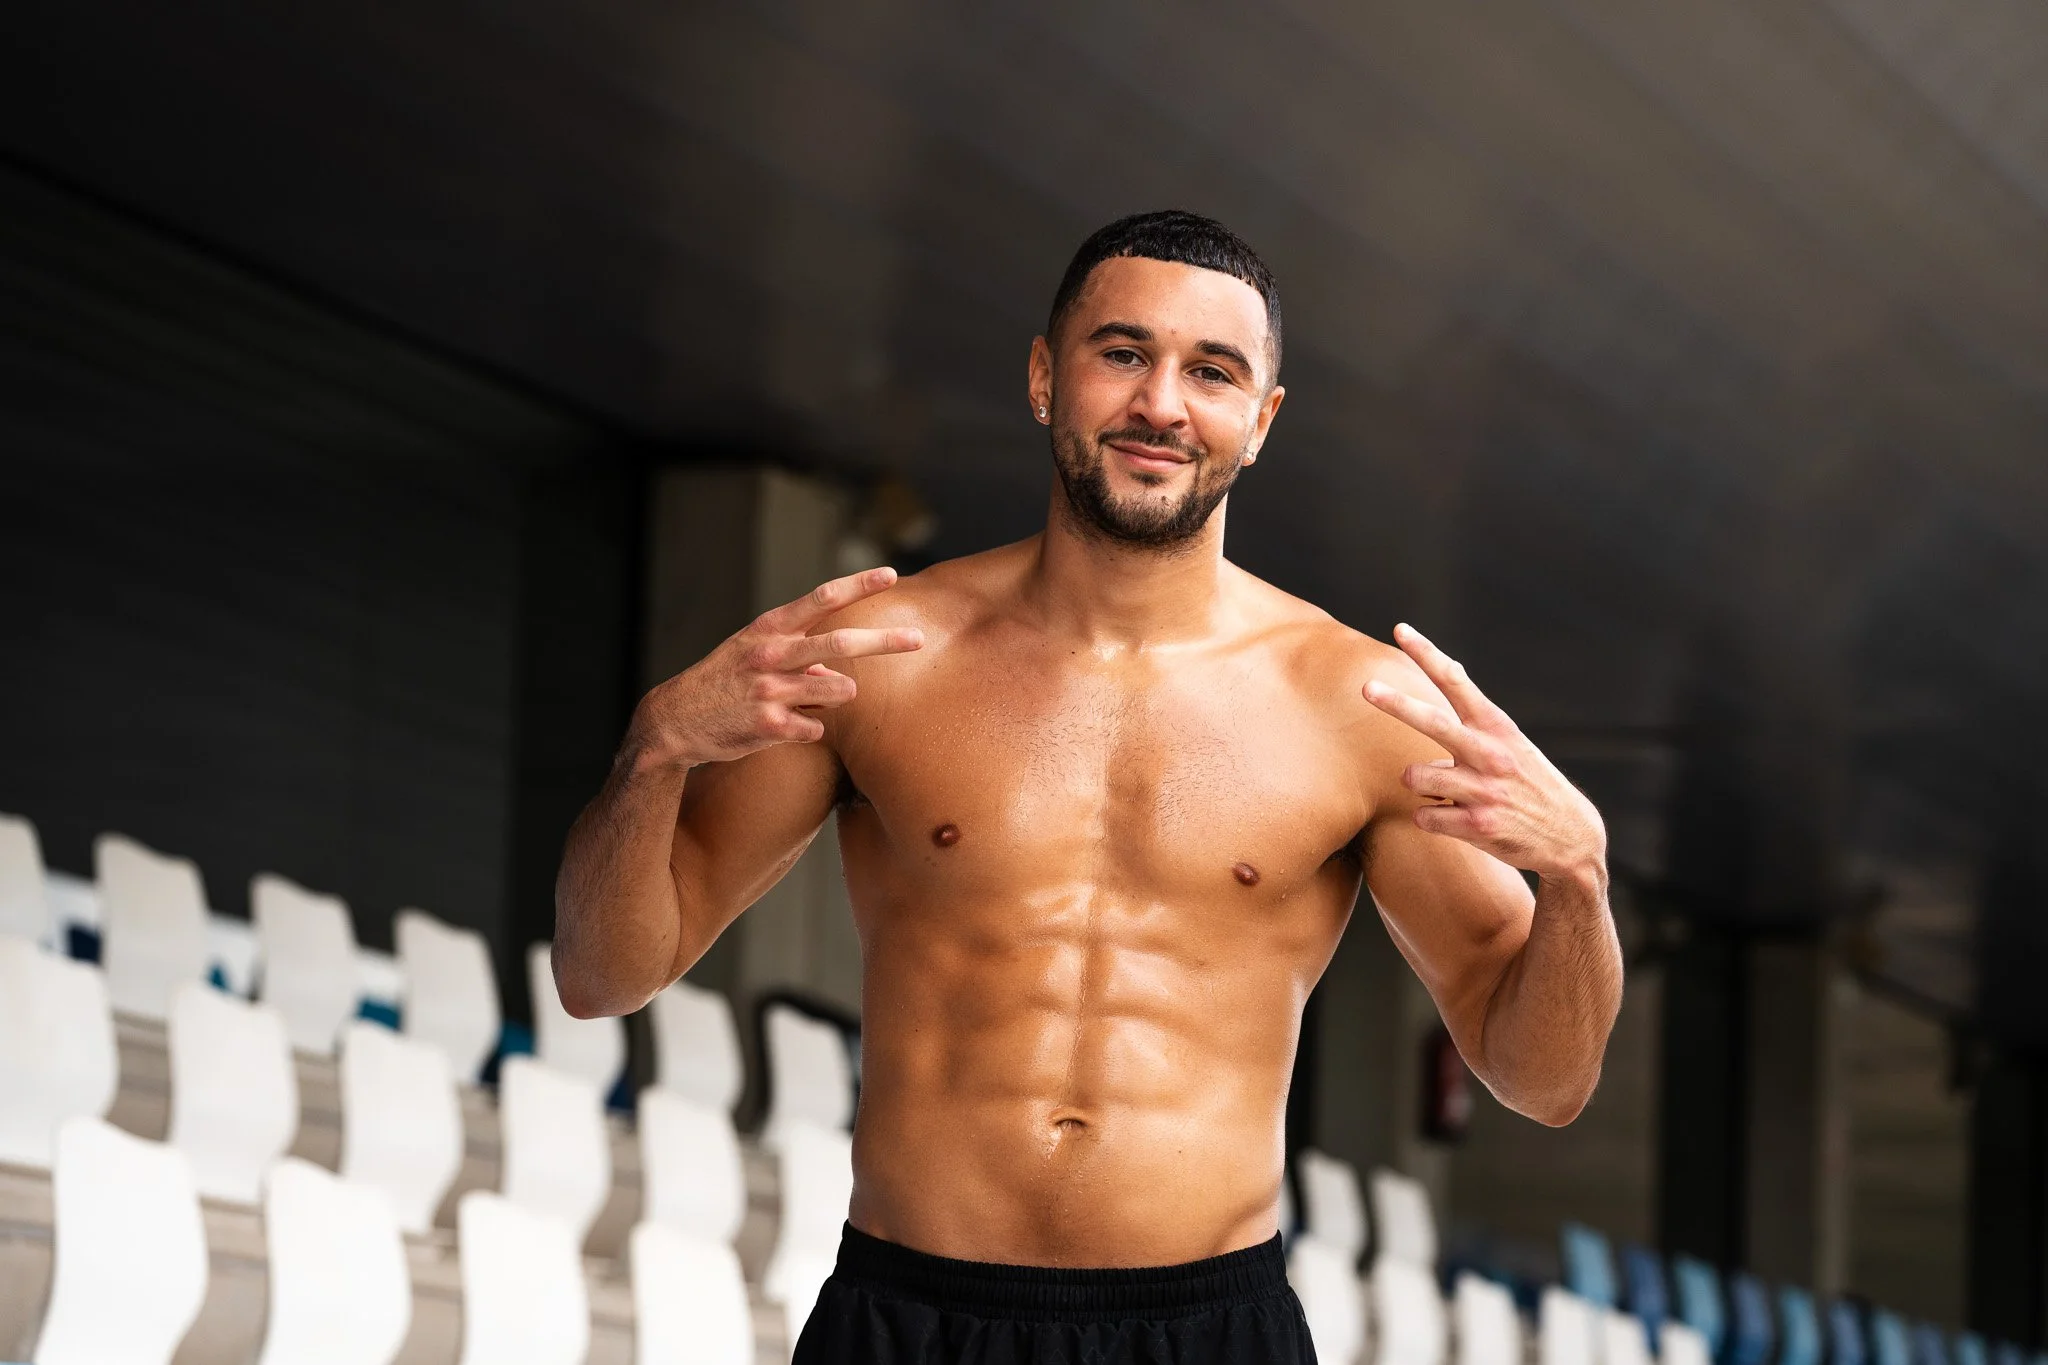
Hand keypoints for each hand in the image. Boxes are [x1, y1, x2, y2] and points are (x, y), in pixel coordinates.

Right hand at [628, 566, 922, 767]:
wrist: (675, 721)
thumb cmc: (724, 681)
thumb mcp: (754, 653)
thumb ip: (798, 652)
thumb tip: (837, 667)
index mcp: (769, 629)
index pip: (821, 598)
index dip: (858, 585)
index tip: (890, 575)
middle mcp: (771, 654)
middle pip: (840, 642)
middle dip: (885, 641)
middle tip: (919, 639)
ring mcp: (769, 690)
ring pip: (837, 690)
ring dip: (838, 695)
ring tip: (814, 699)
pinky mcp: (768, 726)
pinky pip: (816, 728)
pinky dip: (809, 729)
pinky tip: (785, 727)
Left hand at [1362, 623, 1605, 882]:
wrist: (1571, 836)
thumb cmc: (1528, 782)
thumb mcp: (1510, 740)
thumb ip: (1475, 713)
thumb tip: (1446, 668)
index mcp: (1496, 726)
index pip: (1456, 681)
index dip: (1427, 653)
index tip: (1401, 630)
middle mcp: (1490, 753)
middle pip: (1433, 721)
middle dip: (1396, 704)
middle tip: (1366, 687)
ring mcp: (1485, 790)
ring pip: (1415, 776)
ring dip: (1420, 784)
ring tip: (1448, 791)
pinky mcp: (1478, 825)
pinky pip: (1424, 815)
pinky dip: (1431, 817)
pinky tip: (1456, 818)